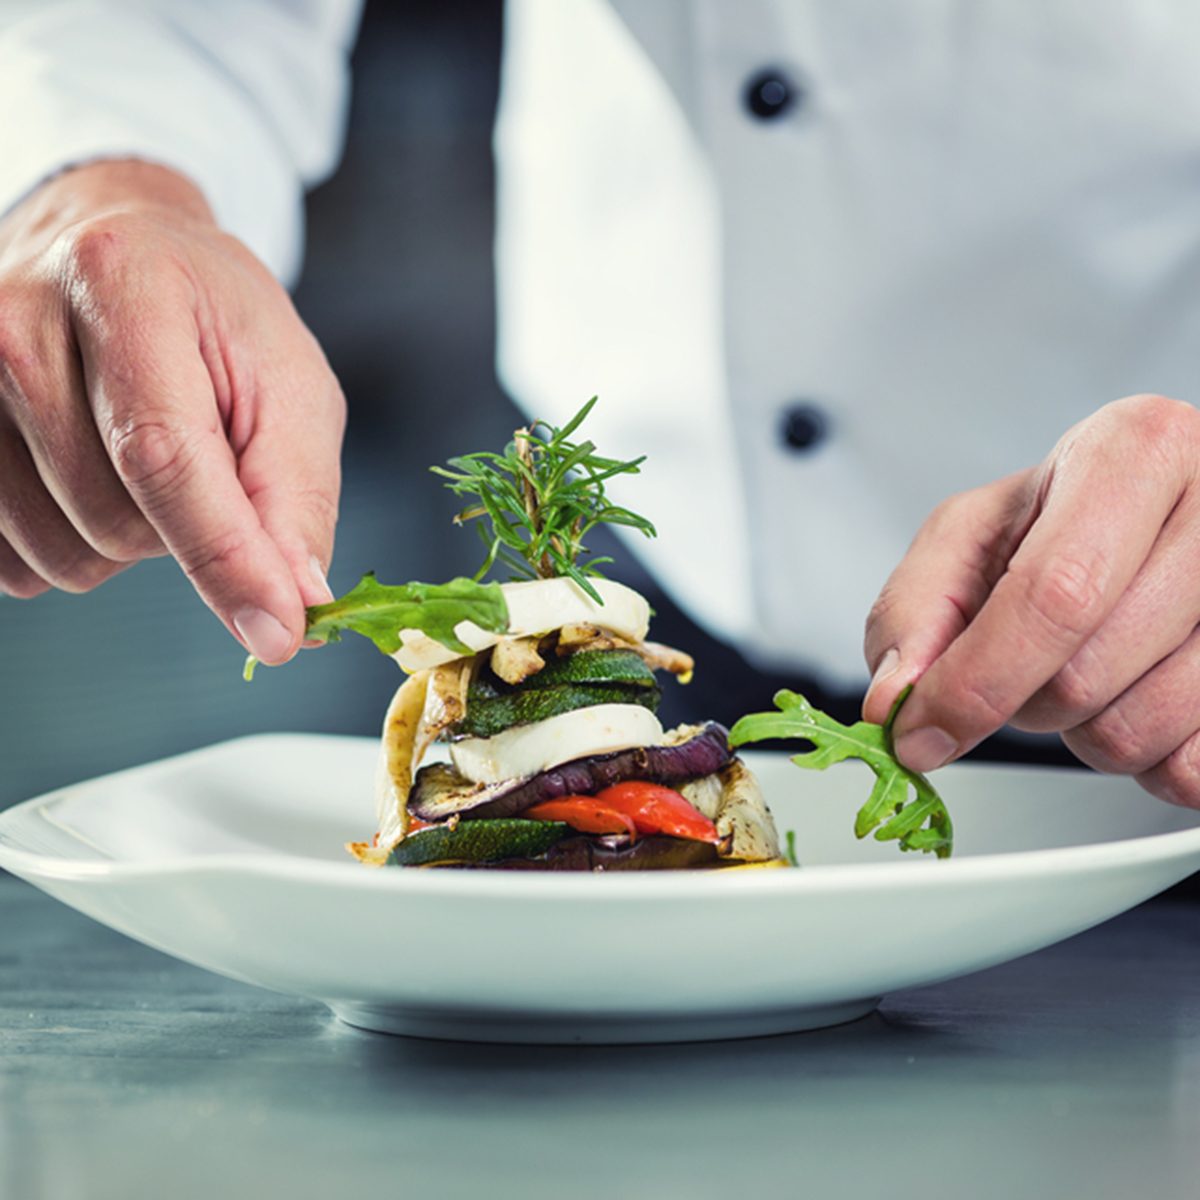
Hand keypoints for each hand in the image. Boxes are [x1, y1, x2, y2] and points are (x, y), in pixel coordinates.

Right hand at [0, 160, 343, 662]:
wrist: (117, 254)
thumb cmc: (215, 322)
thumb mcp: (288, 386)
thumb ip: (295, 498)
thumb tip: (297, 605)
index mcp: (122, 288)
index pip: (162, 456)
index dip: (225, 558)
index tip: (280, 632)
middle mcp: (15, 327)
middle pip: (117, 521)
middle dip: (185, 527)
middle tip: (199, 458)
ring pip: (64, 556)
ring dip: (128, 540)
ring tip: (140, 460)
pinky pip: (12, 566)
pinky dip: (71, 546)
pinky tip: (89, 479)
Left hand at [862, 394, 1199, 806]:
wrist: (1155, 521)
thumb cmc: (1064, 522)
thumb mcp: (970, 536)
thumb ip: (915, 610)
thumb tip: (894, 699)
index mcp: (1136, 450)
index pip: (1053, 593)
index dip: (974, 681)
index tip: (919, 732)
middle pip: (1088, 675)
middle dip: (1026, 704)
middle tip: (1024, 671)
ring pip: (1142, 731)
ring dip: (1084, 734)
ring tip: (1087, 676)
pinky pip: (1194, 770)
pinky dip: (1146, 762)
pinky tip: (1138, 702)